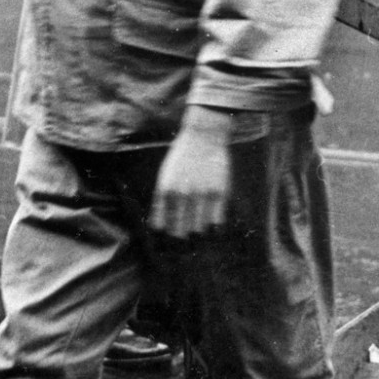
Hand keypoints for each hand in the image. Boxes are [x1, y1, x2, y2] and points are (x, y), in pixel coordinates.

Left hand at [149, 109, 233, 239]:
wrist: (204, 136)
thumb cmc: (181, 156)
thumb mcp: (165, 176)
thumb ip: (161, 200)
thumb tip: (158, 227)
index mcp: (165, 190)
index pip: (162, 225)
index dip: (164, 237)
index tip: (167, 242)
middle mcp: (182, 195)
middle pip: (179, 231)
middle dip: (180, 239)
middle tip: (182, 242)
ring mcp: (202, 195)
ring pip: (198, 229)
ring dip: (196, 233)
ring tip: (197, 234)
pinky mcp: (219, 193)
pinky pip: (216, 222)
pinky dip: (213, 228)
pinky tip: (211, 226)